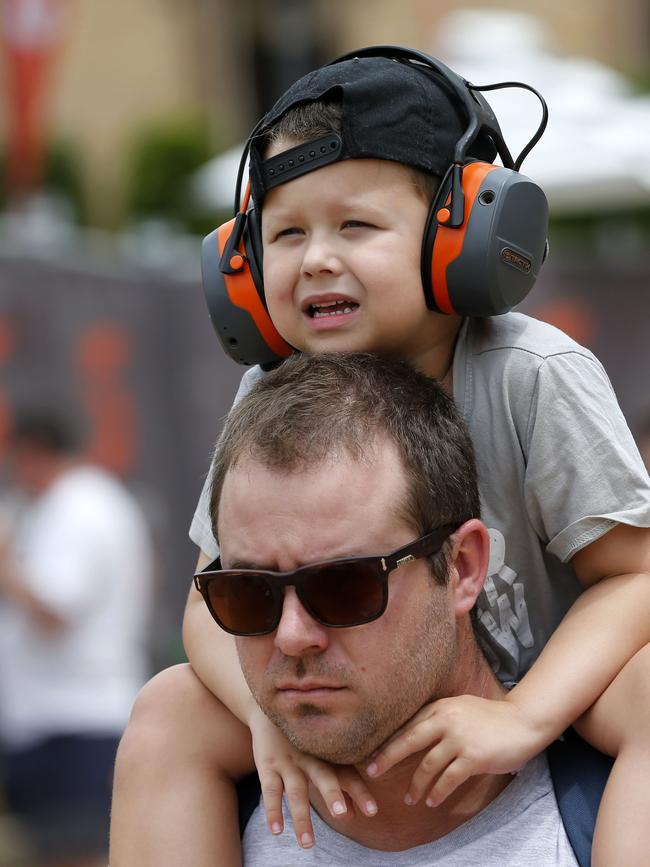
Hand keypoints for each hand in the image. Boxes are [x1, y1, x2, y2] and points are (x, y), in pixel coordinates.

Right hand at [249, 708, 377, 848]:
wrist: (270, 711)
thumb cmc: (304, 740)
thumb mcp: (322, 757)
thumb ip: (338, 785)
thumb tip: (354, 816)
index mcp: (328, 754)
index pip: (347, 774)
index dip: (359, 792)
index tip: (373, 812)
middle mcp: (311, 757)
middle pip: (324, 775)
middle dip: (332, 794)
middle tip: (341, 815)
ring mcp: (288, 761)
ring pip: (296, 791)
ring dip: (302, 817)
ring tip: (308, 844)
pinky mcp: (268, 765)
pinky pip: (269, 790)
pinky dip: (273, 811)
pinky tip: (276, 830)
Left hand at [365, 694, 543, 806]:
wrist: (523, 721)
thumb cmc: (492, 717)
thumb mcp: (461, 708)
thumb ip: (441, 717)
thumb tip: (416, 733)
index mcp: (440, 707)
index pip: (408, 725)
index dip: (388, 741)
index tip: (373, 754)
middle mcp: (446, 720)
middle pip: (408, 741)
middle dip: (387, 758)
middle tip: (371, 772)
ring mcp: (459, 738)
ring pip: (428, 765)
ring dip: (416, 785)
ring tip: (410, 799)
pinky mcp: (473, 757)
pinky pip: (448, 779)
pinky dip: (438, 792)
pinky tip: (432, 801)